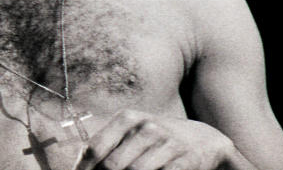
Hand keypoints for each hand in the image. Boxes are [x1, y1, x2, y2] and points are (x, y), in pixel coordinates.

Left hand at [75, 108, 242, 169]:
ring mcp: (167, 143)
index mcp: (128, 118)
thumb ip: (108, 145)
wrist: (203, 139)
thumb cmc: (158, 138)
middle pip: (113, 165)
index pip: (96, 147)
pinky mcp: (186, 160)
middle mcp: (147, 127)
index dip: (84, 168)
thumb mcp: (133, 131)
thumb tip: (79, 165)